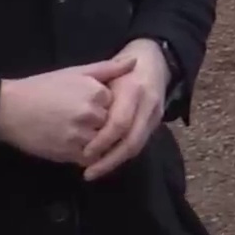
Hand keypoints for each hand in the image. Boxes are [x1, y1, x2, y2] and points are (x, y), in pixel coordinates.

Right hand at [0, 56, 135, 163]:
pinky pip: (90, 158)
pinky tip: (77, 146)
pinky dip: (88, 155)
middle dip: (104, 124)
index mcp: (96, 92)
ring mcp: (81, 134)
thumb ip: (107, 68)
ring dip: (98, 141)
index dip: (109, 106)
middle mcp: (91, 113)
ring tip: (79, 133)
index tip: (95, 105)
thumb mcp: (75, 72)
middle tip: (84, 120)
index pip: (120, 103)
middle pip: (113, 123)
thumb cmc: (41, 87)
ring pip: (104, 142)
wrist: (8, 109)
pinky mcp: (69, 153)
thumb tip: (135, 61)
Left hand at [81, 39, 171, 181]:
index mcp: (134, 90)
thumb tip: (78, 113)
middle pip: (132, 141)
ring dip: (116, 162)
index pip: (119, 124)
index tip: (84, 154)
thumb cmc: (123, 66)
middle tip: (88, 173)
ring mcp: (156, 115)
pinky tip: (107, 161)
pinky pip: (140, 144)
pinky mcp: (157, 123)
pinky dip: (122, 155)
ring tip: (94, 172)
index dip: (102, 141)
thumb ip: (94, 89)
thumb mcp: (107, 69)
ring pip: (138, 146)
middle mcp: (148, 105)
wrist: (154, 61)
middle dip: (109, 160)